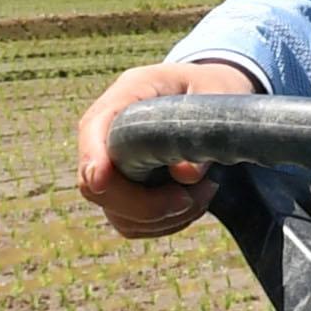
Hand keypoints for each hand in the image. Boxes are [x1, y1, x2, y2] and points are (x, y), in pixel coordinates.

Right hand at [77, 59, 261, 238]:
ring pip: (116, 212)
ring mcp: (113, 165)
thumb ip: (205, 128)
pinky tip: (194, 201)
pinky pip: (133, 223)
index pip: (94, 128)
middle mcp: (109, 131)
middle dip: (143, 204)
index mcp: (129, 93)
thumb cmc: (213, 86)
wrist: (214, 95)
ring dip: (162, 217)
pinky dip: (165, 223)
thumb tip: (185, 175)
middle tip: (188, 198)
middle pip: (95, 183)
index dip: (93, 157)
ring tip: (204, 192)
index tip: (102, 180)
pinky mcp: (126, 191)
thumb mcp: (217, 93)